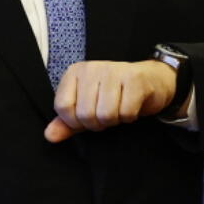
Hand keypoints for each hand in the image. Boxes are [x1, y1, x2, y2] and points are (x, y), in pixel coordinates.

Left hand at [44, 59, 179, 142]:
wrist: (153, 80)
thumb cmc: (117, 94)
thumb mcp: (88, 107)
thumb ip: (67, 122)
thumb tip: (49, 136)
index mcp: (76, 71)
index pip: (63, 107)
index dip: (76, 121)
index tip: (88, 116)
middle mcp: (93, 67)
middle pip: (85, 114)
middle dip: (98, 123)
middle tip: (108, 112)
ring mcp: (114, 70)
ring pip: (106, 115)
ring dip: (115, 120)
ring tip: (120, 108)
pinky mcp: (135, 78)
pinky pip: (126, 113)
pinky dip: (130, 117)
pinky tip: (132, 105)